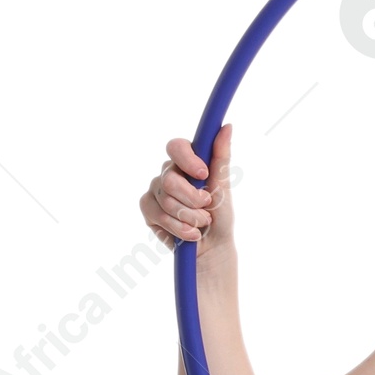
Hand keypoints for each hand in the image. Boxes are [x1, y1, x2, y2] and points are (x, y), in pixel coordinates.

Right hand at [140, 125, 234, 261]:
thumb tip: (227, 127)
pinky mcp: (148, 210)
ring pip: (166, 199)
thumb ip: (221, 156)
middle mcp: (168, 173)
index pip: (176, 147)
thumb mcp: (223, 186)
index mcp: (186, 163)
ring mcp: (156, 191)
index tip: (203, 174)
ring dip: (190, 217)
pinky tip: (189, 233)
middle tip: (207, 207)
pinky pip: (158, 215)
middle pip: (170, 179)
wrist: (213, 247)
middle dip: (193, 199)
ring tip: (201, 223)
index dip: (187, 160)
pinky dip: (178, 228)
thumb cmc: (220, 216)